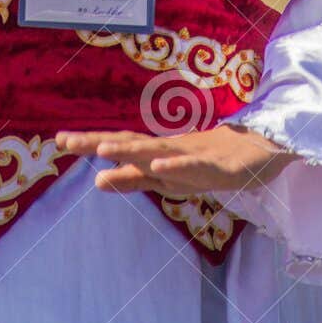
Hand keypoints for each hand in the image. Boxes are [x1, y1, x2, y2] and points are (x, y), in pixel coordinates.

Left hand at [55, 125, 294, 197]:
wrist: (263, 152)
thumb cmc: (210, 162)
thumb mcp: (167, 177)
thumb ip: (134, 180)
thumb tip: (96, 182)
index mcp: (158, 153)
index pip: (119, 145)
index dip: (90, 143)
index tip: (58, 140)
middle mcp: (171, 150)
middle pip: (130, 144)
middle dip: (97, 142)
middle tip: (64, 141)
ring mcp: (194, 155)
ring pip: (157, 152)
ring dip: (129, 151)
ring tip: (101, 151)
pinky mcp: (218, 166)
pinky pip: (194, 166)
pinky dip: (176, 165)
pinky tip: (159, 167)